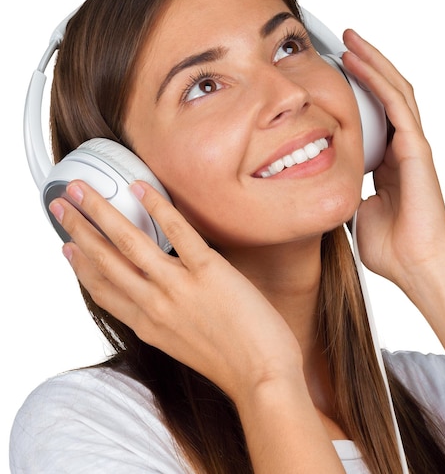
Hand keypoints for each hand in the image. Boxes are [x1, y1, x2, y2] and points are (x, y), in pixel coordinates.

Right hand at [49, 180, 302, 403]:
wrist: (262, 378)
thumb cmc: (235, 366)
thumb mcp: (186, 347)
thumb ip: (169, 321)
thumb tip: (167, 297)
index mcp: (147, 325)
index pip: (102, 290)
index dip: (80, 265)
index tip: (67, 245)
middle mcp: (153, 305)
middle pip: (104, 261)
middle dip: (77, 228)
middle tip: (59, 202)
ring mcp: (177, 287)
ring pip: (128, 242)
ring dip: (100, 211)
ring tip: (80, 189)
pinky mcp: (208, 272)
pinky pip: (177, 231)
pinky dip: (157, 207)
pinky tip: (141, 188)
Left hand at [340, 30, 444, 292]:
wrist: (415, 265)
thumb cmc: (391, 247)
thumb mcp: (357, 211)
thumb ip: (347, 192)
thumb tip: (327, 186)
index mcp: (391, 160)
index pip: (376, 112)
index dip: (360, 88)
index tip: (336, 71)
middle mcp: (404, 146)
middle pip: (388, 92)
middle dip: (368, 63)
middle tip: (345, 40)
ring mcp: (413, 145)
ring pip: (395, 89)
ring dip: (372, 61)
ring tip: (350, 39)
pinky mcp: (416, 149)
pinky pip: (395, 105)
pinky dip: (377, 80)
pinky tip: (359, 62)